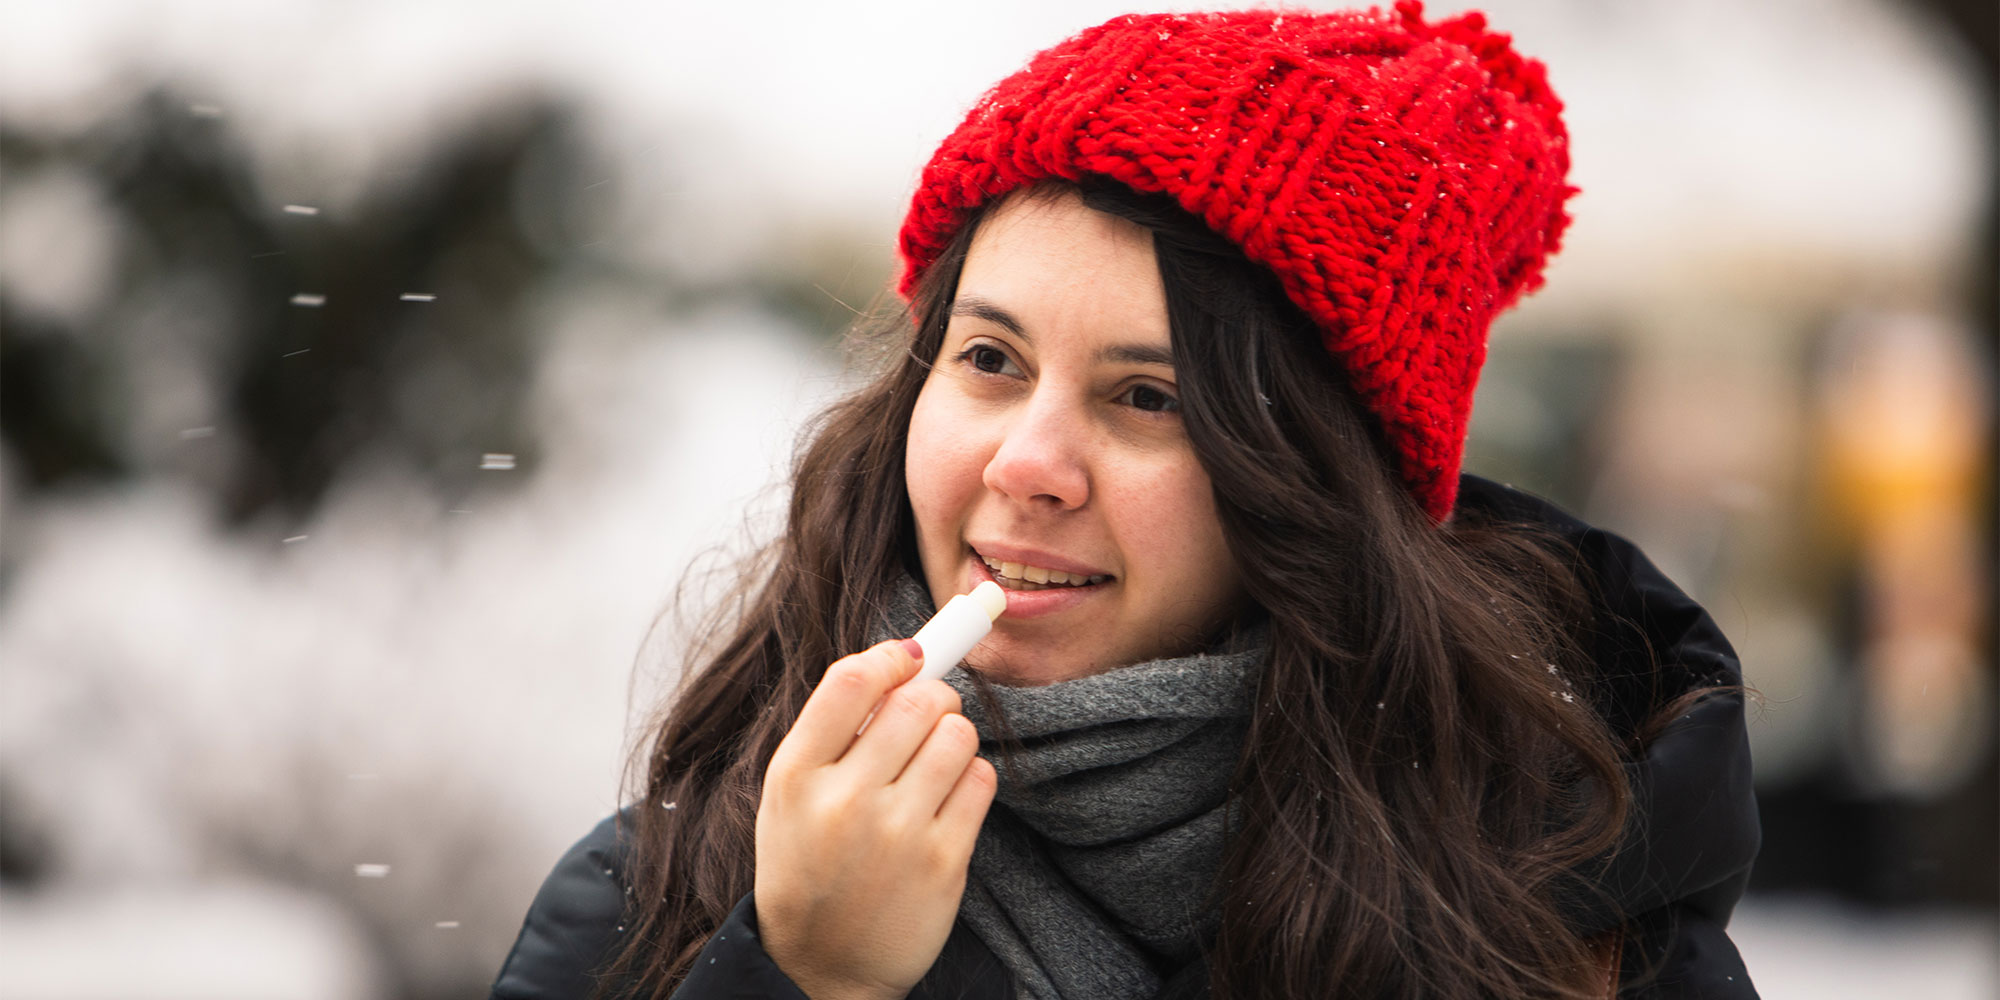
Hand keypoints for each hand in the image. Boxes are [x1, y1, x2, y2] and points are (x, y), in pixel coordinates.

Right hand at [755, 639, 997, 999]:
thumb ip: (834, 730)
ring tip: (935, 762)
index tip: (909, 657)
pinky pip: (982, 780)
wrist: (820, 967)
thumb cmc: (809, 864)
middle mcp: (844, 802)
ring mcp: (897, 835)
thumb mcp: (790, 795)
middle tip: (929, 712)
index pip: (851, 681)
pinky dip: (972, 777)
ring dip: (955, 736)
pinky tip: (948, 797)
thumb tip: (910, 658)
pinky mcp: (943, 863)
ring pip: (958, 735)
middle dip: (934, 695)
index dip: (892, 656)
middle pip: (918, 700)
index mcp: (795, 776)